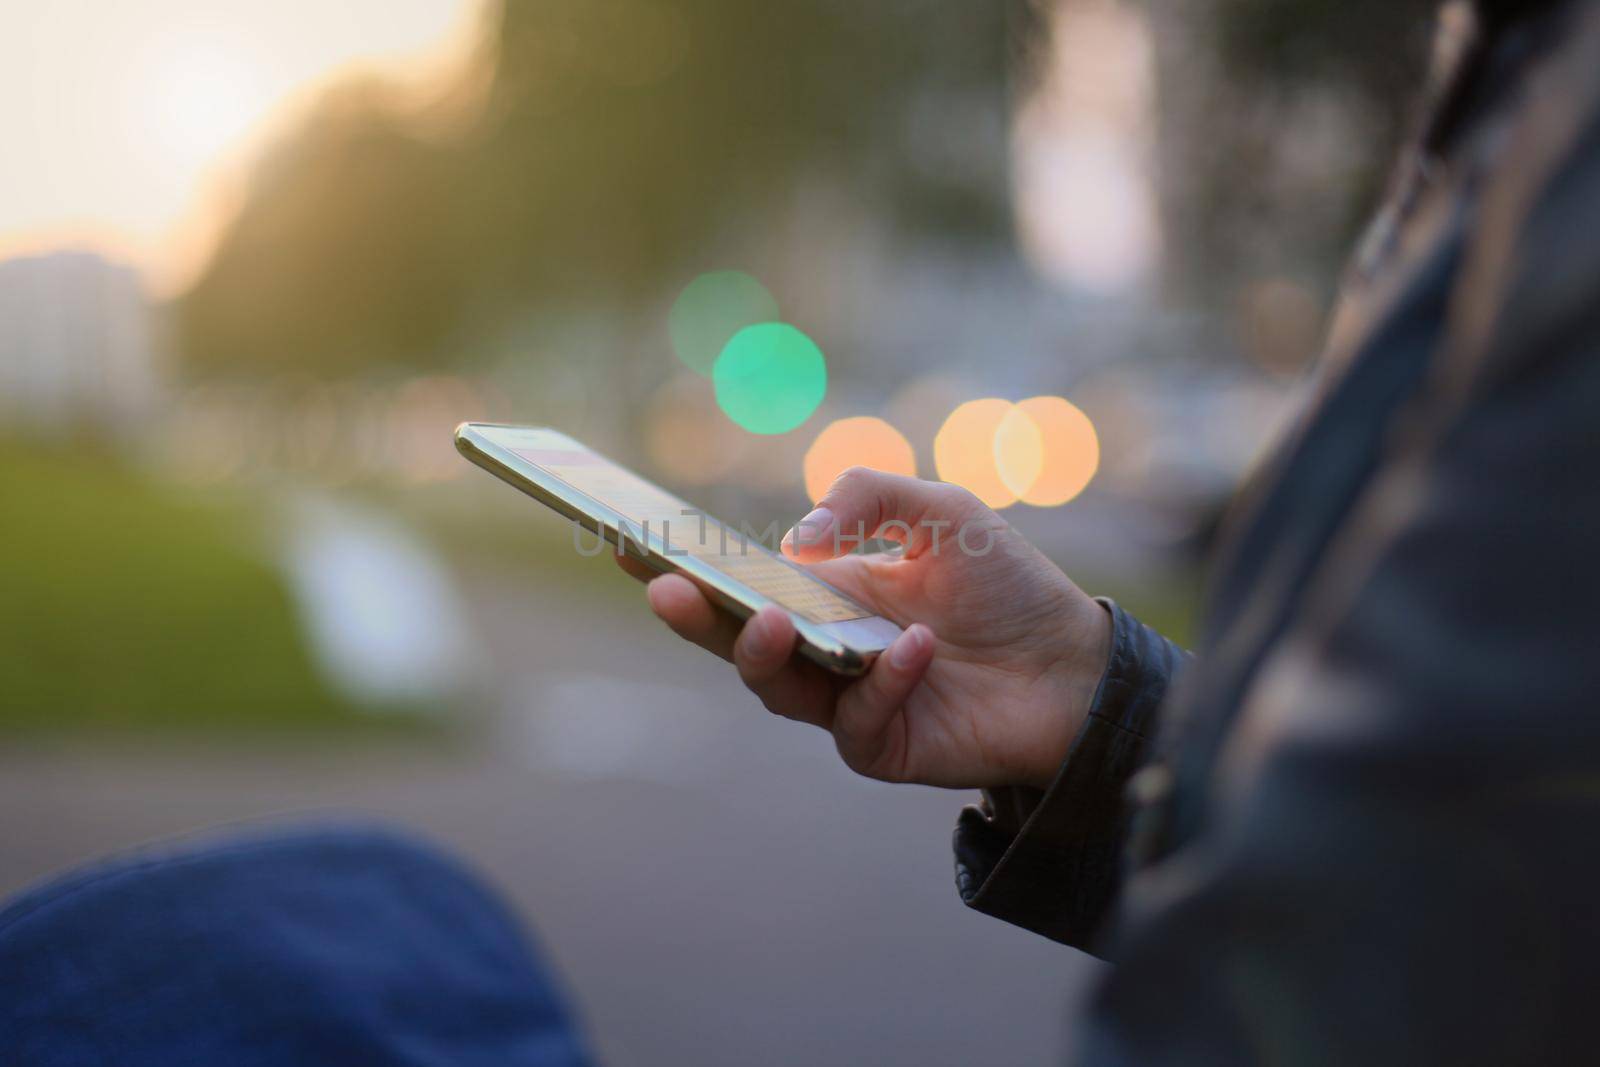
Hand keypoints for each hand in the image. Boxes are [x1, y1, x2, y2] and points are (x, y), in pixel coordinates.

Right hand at [618, 468, 1111, 789]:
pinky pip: (857, 721)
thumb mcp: (944, 512)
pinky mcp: (882, 747)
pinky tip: (916, 650)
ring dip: (764, 653)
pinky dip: (881, 682)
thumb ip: (869, 498)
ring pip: (775, 689)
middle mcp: (824, 648)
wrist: (1076, 665)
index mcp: (827, 592)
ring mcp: (848, 701)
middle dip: (692, 615)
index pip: (740, 578)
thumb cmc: (1009, 587)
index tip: (624, 535)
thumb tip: (797, 539)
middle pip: (734, 639)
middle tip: (662, 586)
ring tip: (772, 619)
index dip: (684, 561)